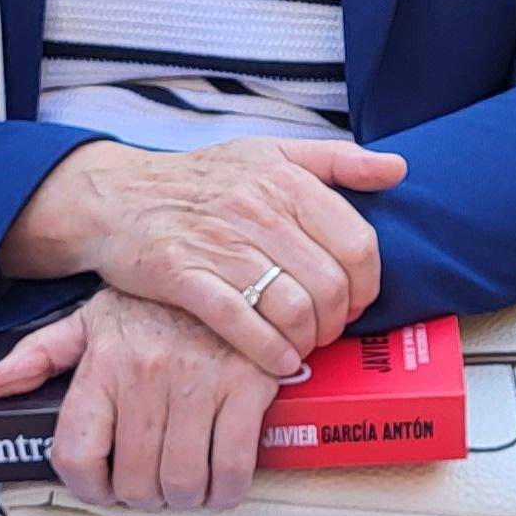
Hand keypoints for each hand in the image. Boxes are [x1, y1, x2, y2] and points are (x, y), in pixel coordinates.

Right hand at [0, 138, 407, 374]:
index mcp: (286, 179)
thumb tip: (397, 169)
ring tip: (301, 346)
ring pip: (291, 308)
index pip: (358, 244)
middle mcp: (257, 209)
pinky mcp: (182, 275)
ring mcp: (218, 243)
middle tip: (325, 331)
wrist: (117, 196)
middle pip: (330, 284)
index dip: (367, 285)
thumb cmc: (202, 180)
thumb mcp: (270, 152)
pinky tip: (278, 363)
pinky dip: (269, 352)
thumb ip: (337, 161)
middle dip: (337, 321)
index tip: (354, 302)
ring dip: (306, 341)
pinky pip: (241, 324)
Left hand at [0, 287, 280, 509]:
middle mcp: (147, 374)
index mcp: (104, 362)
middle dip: (143, 496)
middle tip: (151, 487)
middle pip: (134, 480)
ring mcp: (199, 382)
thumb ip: (41, 354)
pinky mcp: (247, 388)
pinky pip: (232, 467)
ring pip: (181, 482)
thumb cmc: (161, 302)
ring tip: (185, 486)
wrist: (230, 267)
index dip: (88, 488)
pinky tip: (220, 484)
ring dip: (183, 498)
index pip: (77, 453)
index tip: (103, 490)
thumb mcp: (93, 319)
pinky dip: (226, 490)